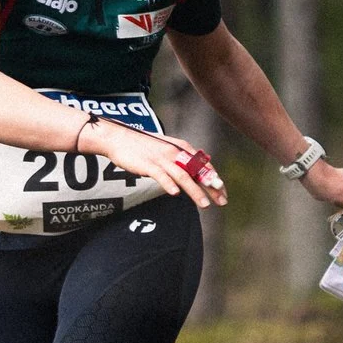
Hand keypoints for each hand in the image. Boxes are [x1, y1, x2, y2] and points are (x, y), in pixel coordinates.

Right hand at [90, 120, 226, 205]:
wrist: (119, 138)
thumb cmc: (143, 146)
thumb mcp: (167, 149)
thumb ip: (183, 157)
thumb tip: (199, 165)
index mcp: (182, 148)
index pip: (204, 166)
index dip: (215, 179)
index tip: (223, 193)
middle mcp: (175, 152)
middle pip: (197, 172)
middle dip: (211, 187)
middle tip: (222, 201)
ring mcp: (161, 158)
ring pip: (183, 176)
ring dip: (195, 191)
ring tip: (205, 204)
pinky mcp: (147, 165)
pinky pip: (160, 175)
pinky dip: (168, 184)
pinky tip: (175, 194)